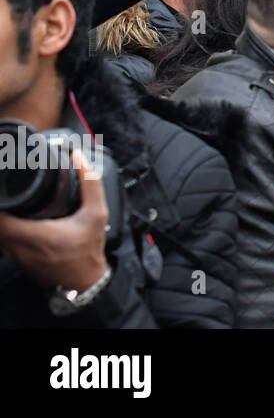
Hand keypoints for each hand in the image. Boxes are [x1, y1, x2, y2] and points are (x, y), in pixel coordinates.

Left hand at [0, 150, 109, 290]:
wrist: (84, 282)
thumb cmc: (88, 250)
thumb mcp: (97, 214)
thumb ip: (90, 184)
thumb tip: (79, 158)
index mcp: (35, 234)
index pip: (1, 217)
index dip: (2, 200)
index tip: (7, 186)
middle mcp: (19, 247)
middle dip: (2, 205)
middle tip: (10, 190)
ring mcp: (14, 255)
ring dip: (3, 218)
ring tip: (14, 202)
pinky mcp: (16, 260)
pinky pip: (3, 240)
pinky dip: (6, 229)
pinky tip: (19, 219)